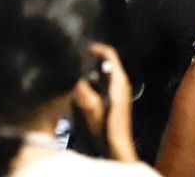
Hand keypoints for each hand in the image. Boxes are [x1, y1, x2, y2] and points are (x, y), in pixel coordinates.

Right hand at [73, 43, 135, 161]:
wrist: (117, 146)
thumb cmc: (107, 127)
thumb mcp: (91, 106)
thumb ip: (82, 89)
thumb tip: (74, 77)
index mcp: (119, 80)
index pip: (109, 53)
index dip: (96, 48)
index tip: (81, 47)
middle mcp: (121, 82)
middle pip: (106, 62)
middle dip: (90, 59)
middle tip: (74, 59)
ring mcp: (119, 91)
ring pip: (103, 73)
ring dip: (89, 71)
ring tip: (73, 71)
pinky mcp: (114, 100)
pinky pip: (102, 83)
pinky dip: (91, 82)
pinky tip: (79, 88)